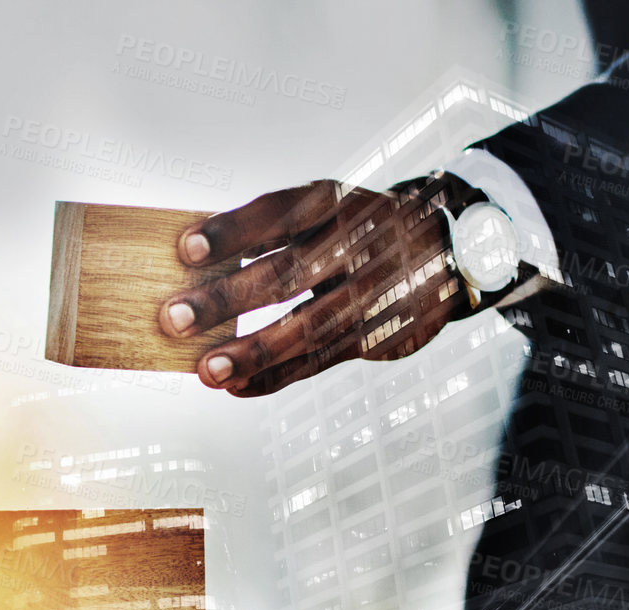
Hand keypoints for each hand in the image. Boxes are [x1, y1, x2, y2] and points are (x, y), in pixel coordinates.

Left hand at [158, 175, 473, 397]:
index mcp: (335, 202)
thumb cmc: (362, 229)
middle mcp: (358, 243)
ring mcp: (374, 291)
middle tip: (174, 318)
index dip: (232, 231)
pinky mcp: (383, 334)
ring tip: (206, 371)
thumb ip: (272, 230)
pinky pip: (323, 360)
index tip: (185, 250)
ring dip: (252, 353)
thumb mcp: (328, 209)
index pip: (278, 213)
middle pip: (287, 273)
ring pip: (307, 327)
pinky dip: (278, 377)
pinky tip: (237, 387)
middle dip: (227, 299)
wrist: (454, 249)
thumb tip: (192, 258)